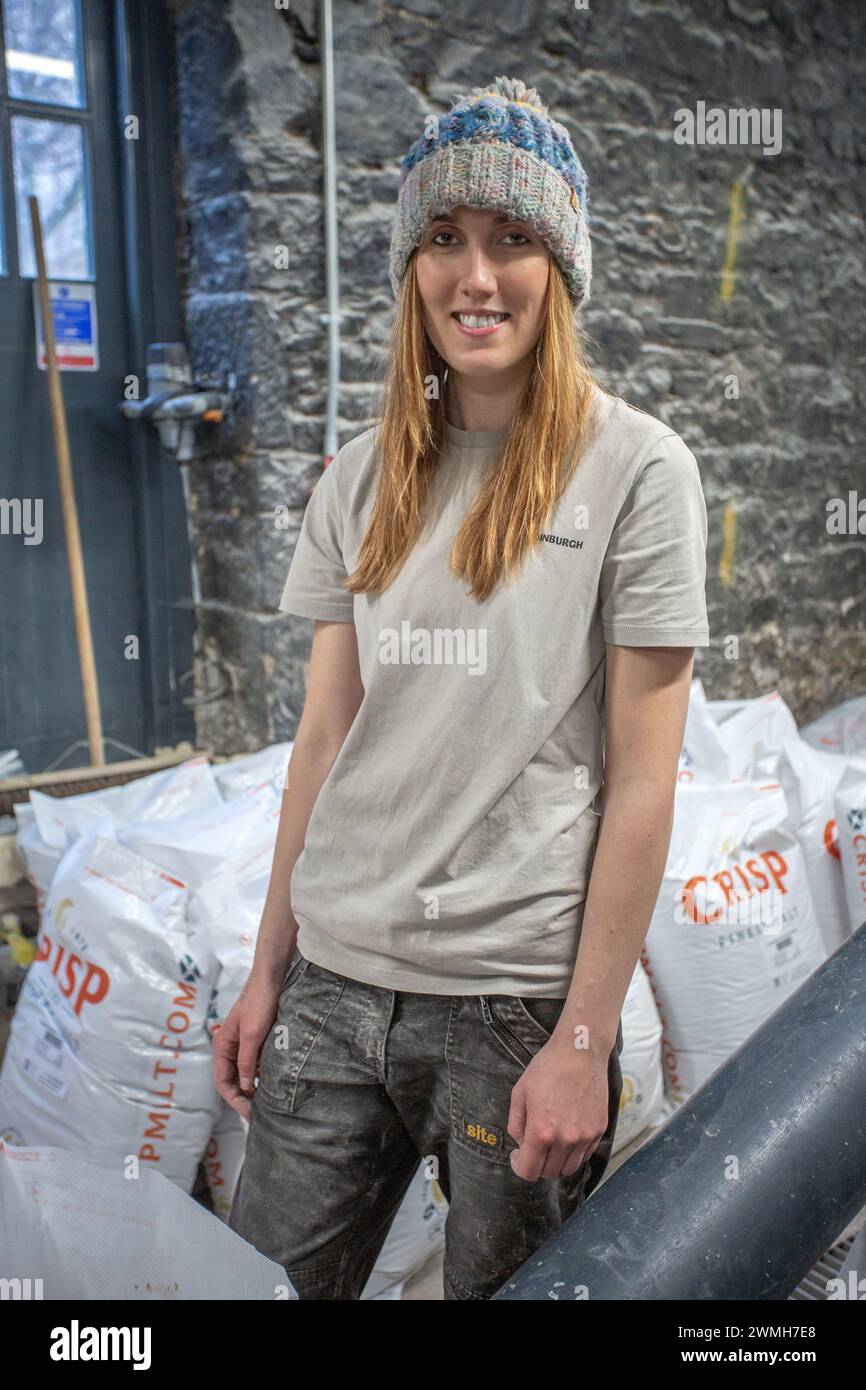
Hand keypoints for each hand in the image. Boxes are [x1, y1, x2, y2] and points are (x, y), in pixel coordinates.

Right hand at [212, 971, 282, 1121]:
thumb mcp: (253, 1035)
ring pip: (245, 1073)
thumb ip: (246, 1062)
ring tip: (267, 1104)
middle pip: (232, 1080)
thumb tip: (244, 1088)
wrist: (272, 977)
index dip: (235, 1100)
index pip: (223, 1082)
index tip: (250, 1113)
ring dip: (253, 1087)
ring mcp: (244, 1043)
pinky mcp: (257, 1039)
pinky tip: (273, 1082)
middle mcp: (230, 1047)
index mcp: (223, 1046)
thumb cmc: (260, 1003)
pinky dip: (261, 1075)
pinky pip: (256, 1063)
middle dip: (243, 1098)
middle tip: (259, 1116)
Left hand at [507, 1038, 610, 1181]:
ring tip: (551, 1143)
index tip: (518, 1156)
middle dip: (537, 1163)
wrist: (580, 1052)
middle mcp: (565, 1139)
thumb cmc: (547, 1068)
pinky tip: (567, 1135)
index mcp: (542, 1131)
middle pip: (549, 1173)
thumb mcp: (520, 1092)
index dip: (520, 1167)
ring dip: (557, 1161)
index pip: (529, 1171)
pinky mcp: (599, 1130)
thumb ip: (516, 1124)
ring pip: (569, 1168)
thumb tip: (521, 1144)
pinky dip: (574, 1152)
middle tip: (533, 1145)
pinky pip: (585, 1155)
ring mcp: (585, 1136)